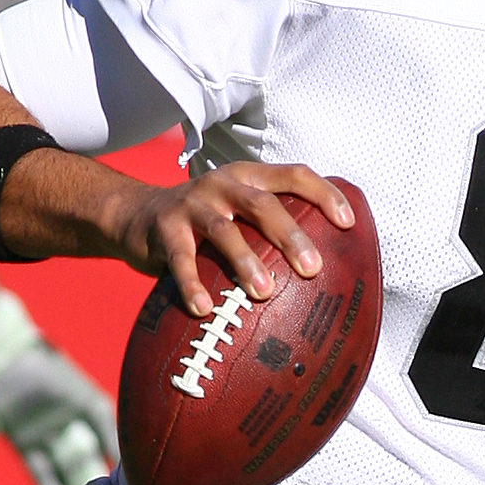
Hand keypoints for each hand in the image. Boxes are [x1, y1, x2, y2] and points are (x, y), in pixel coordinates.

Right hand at [0, 290, 117, 484]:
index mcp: (28, 438)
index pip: (46, 477)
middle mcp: (52, 427)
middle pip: (71, 467)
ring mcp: (67, 411)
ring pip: (89, 447)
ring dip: (99, 471)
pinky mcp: (79, 393)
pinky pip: (102, 419)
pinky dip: (111, 438)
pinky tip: (121, 461)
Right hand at [115, 161, 354, 316]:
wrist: (136, 215)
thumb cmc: (205, 223)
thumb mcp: (238, 212)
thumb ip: (270, 227)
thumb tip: (326, 271)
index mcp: (249, 177)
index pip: (294, 175)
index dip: (324, 194)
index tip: (348, 223)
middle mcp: (223, 184)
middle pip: (263, 204)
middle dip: (290, 235)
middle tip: (313, 268)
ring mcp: (192, 203)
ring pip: (224, 231)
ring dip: (246, 261)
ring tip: (263, 291)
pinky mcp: (164, 228)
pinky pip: (181, 259)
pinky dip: (192, 284)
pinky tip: (204, 309)